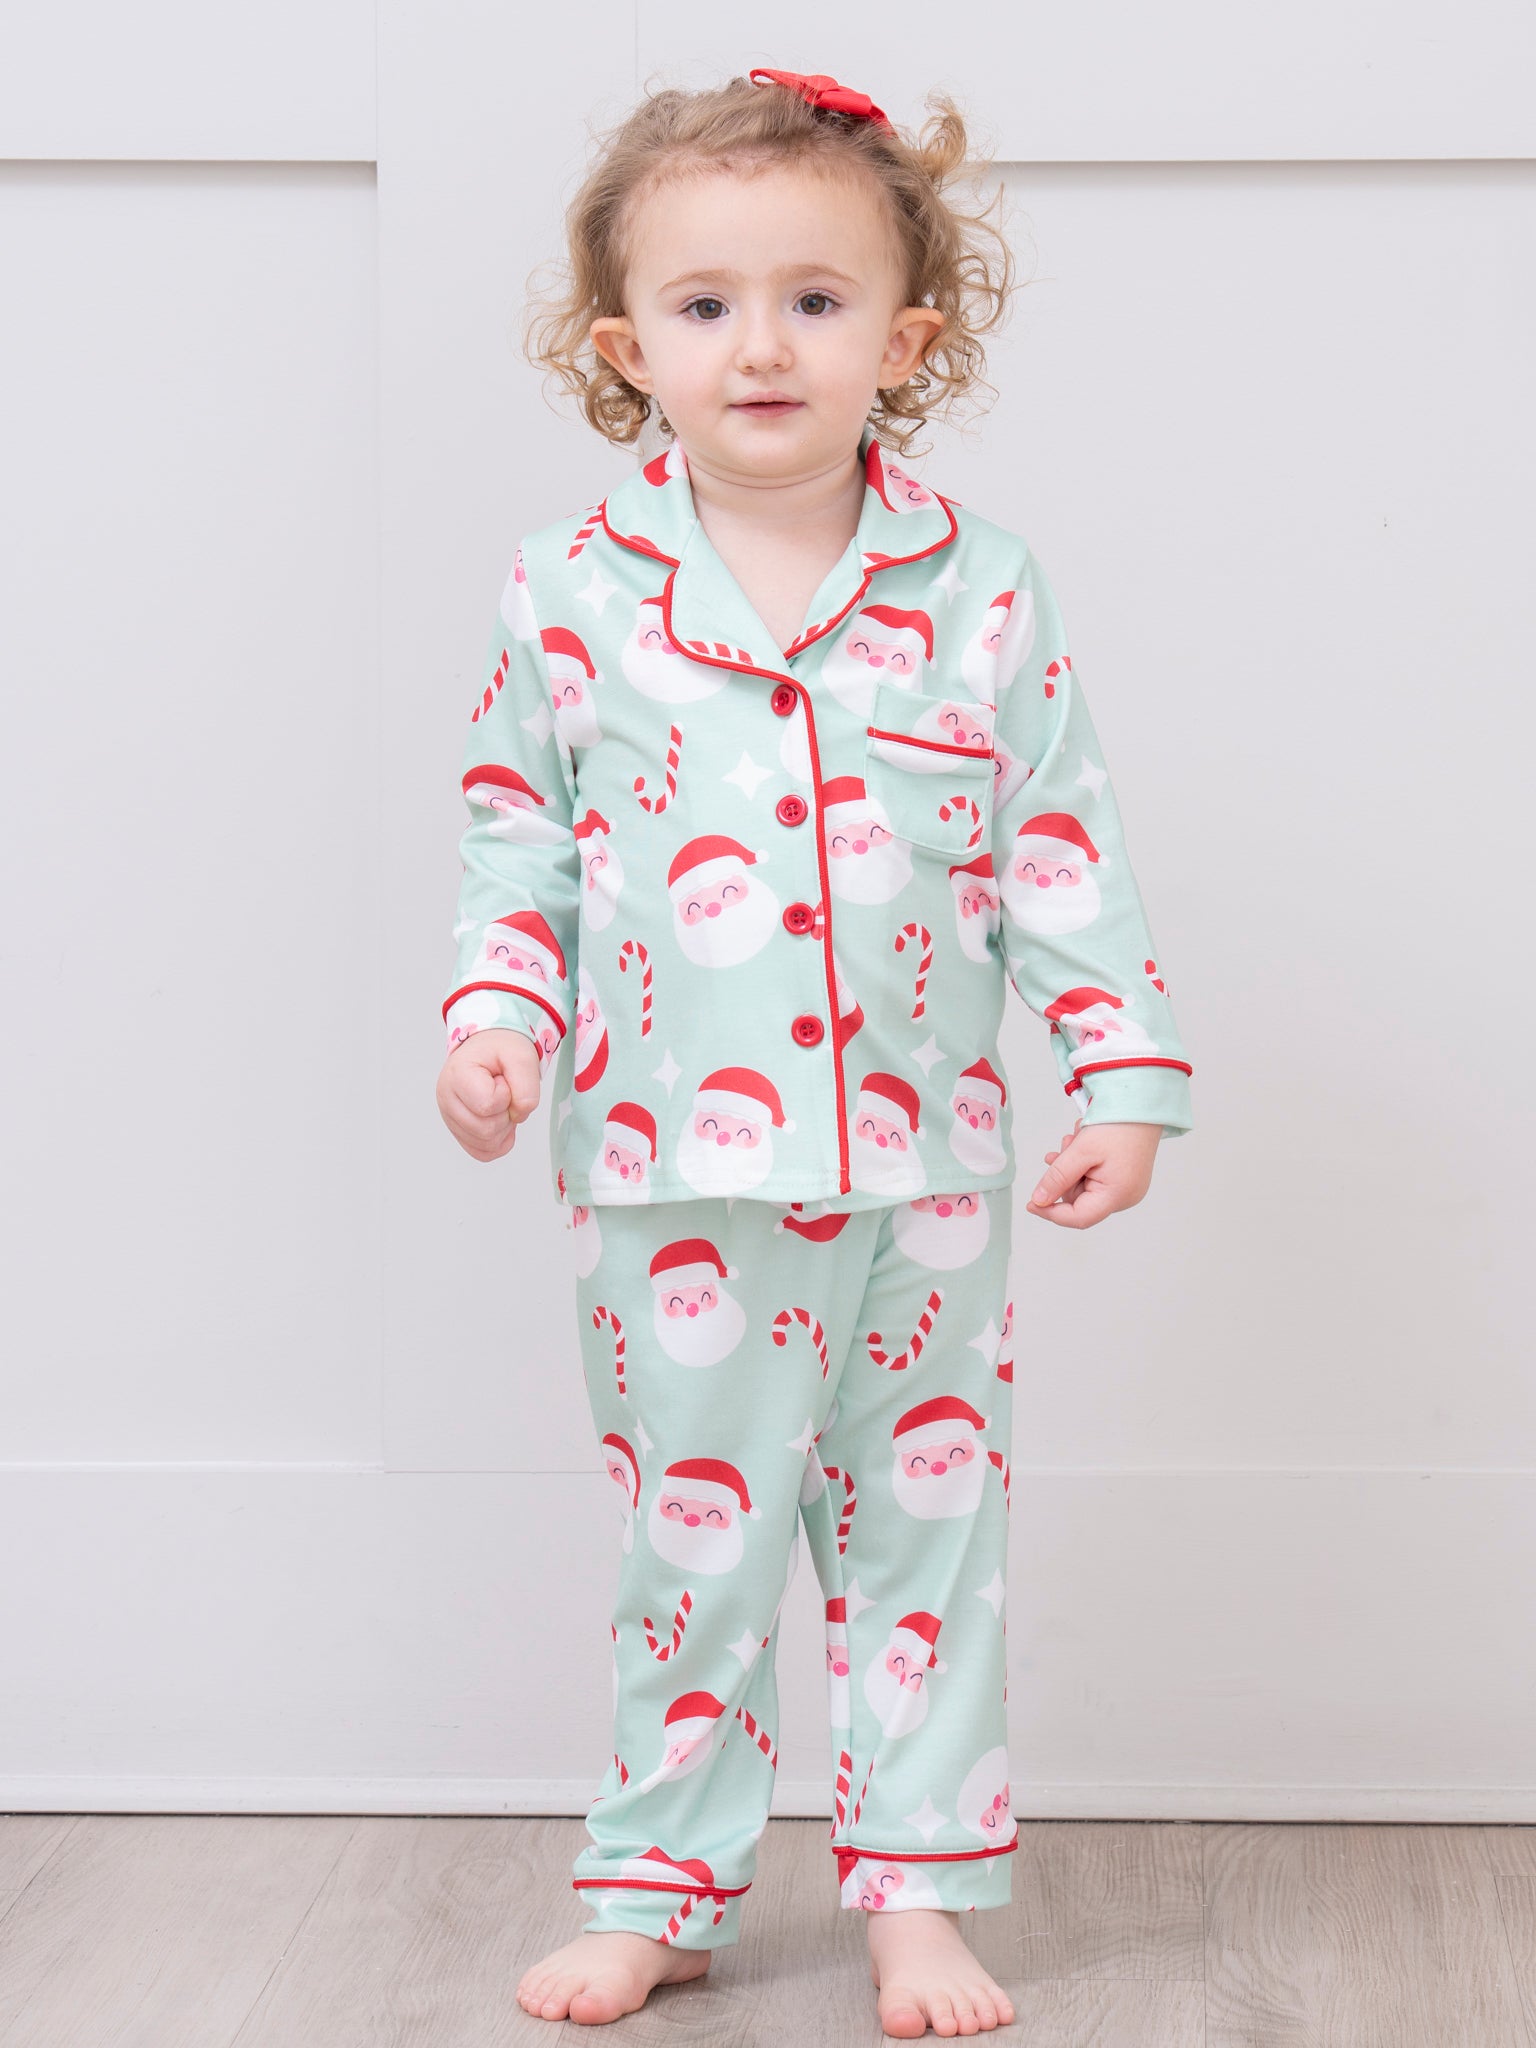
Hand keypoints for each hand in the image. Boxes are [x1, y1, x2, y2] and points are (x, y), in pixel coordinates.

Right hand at [436, 1028, 542, 1161]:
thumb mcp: (522, 1056)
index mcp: (456, 1075)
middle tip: (504, 1092)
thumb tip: (518, 1115)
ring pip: (485, 1144)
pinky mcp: (459, 1132)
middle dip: (506, 1113)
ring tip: (500, 1102)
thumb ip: (527, 1086)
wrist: (489, 1048)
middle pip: (485, 1130)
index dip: (506, 1095)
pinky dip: (499, 1140)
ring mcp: (450, 1118)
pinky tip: (499, 1117)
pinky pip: (484, 1153)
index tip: (502, 1079)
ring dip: (504, 1127)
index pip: (487, 1105)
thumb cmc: (501, 1049)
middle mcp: (446, 1099)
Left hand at [1024, 1118, 1160, 1228]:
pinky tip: (1082, 1142)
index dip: (1051, 1212)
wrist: (1142, 1104)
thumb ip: (1058, 1178)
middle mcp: (1125, 1197)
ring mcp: (1127, 1188)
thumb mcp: (1081, 1151)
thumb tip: (1040, 1199)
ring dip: (1072, 1165)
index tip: (1031, 1203)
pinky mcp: (1125, 1178)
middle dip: (1064, 1176)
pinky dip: (1082, 1162)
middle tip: (1064, 1148)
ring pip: (1084, 1186)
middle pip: (1079, 1200)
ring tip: (1075, 1139)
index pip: (1078, 1217)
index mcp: (1117, 1195)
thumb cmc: (1118, 1126)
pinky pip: (1095, 1177)